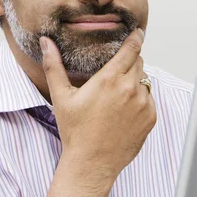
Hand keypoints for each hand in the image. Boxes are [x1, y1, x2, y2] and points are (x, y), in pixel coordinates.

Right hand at [40, 28, 156, 179]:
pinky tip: (123, 111)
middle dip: (130, 62)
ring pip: (145, 81)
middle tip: (115, 73)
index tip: (137, 32)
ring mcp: (143, 104)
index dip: (135, 37)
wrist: (91, 163)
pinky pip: (149, 99)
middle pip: (138, 62)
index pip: (131, 48)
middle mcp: (130, 89)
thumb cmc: (75, 131)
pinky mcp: (150, 118)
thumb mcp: (61, 97)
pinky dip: (140, 100)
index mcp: (109, 79)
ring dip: (135, 81)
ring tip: (117, 96)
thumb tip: (46, 42)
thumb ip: (54, 66)